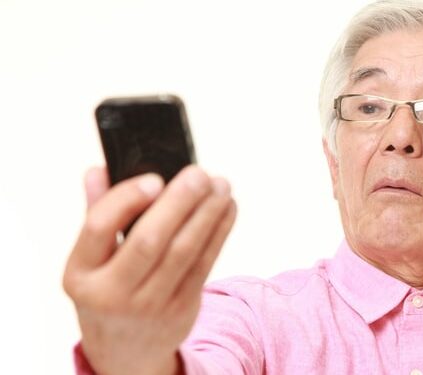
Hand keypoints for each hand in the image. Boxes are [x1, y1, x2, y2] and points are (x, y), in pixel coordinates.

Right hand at [63, 165, 235, 374]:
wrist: (126, 351)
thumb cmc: (107, 291)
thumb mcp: (90, 261)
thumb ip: (96, 213)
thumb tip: (100, 169)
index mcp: (79, 274)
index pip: (99, 228)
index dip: (127, 199)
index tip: (155, 178)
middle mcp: (111, 292)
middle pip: (149, 240)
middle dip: (179, 203)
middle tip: (199, 174)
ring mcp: (149, 304)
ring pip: (184, 252)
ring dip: (207, 214)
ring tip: (220, 185)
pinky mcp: (182, 308)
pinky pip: (204, 264)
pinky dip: (219, 233)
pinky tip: (227, 209)